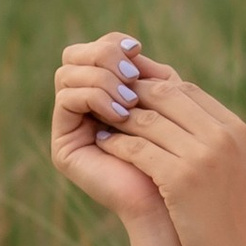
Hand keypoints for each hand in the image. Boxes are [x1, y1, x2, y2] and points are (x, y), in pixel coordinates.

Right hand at [51, 32, 174, 228]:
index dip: (113, 43)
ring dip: (102, 78)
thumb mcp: (168, 104)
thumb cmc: (181, 153)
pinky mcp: (64, 146)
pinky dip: (94, 97)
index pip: (94, 49)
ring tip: (131, 100)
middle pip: (73, 56)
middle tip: (132, 74)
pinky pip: (66, 100)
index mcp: (105, 92)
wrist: (175, 202)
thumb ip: (149, 75)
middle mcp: (83, 107)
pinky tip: (120, 114)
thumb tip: (131, 44)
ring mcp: (71, 127)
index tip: (138, 48)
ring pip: (67, 74)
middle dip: (103, 55)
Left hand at [107, 70, 245, 245]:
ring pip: (148, 119)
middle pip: (167, 95)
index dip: (156, 88)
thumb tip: (184, 126)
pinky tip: (103, 145)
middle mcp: (223, 137)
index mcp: (238, 132)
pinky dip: (117, 143)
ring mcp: (203, 156)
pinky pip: (138, 149)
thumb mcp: (235, 175)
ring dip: (120, 118)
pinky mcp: (180, 179)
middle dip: (133, 95)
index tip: (132, 96)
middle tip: (107, 100)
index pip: (189, 91)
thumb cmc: (237, 227)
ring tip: (100, 120)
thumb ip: (215, 145)